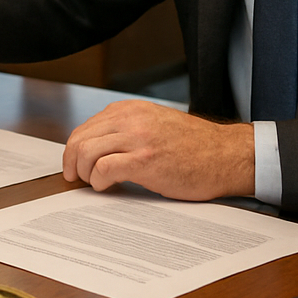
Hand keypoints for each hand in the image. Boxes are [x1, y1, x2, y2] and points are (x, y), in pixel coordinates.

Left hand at [62, 101, 254, 200]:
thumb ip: (127, 130)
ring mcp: (137, 139)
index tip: (73, 165)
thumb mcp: (154, 126)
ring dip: (83, 173)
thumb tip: (96, 149)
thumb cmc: (195, 147)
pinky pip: (103, 169)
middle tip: (75, 178)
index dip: (74, 149)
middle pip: (79, 139)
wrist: (226, 156)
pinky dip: (98, 181)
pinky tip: (107, 186)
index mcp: (130, 110)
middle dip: (71, 162)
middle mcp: (130, 119)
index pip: (85, 127)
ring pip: (86, 153)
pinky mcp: (144, 160)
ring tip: (93, 183)